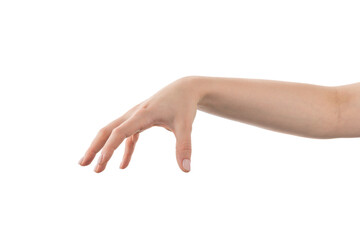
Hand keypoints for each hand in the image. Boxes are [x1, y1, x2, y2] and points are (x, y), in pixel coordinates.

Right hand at [79, 77, 199, 172]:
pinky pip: (127, 136)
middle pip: (107, 130)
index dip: (109, 148)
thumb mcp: (185, 125)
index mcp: (142, 114)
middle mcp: (134, 114)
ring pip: (113, 132)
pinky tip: (123, 166)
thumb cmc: (184, 105)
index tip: (100, 164)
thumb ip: (184, 147)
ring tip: (94, 167)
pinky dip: (123, 150)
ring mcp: (135, 116)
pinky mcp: (140, 120)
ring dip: (102, 148)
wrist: (185, 88)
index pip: (120, 132)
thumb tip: (186, 170)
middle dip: (94, 147)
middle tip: (83, 164)